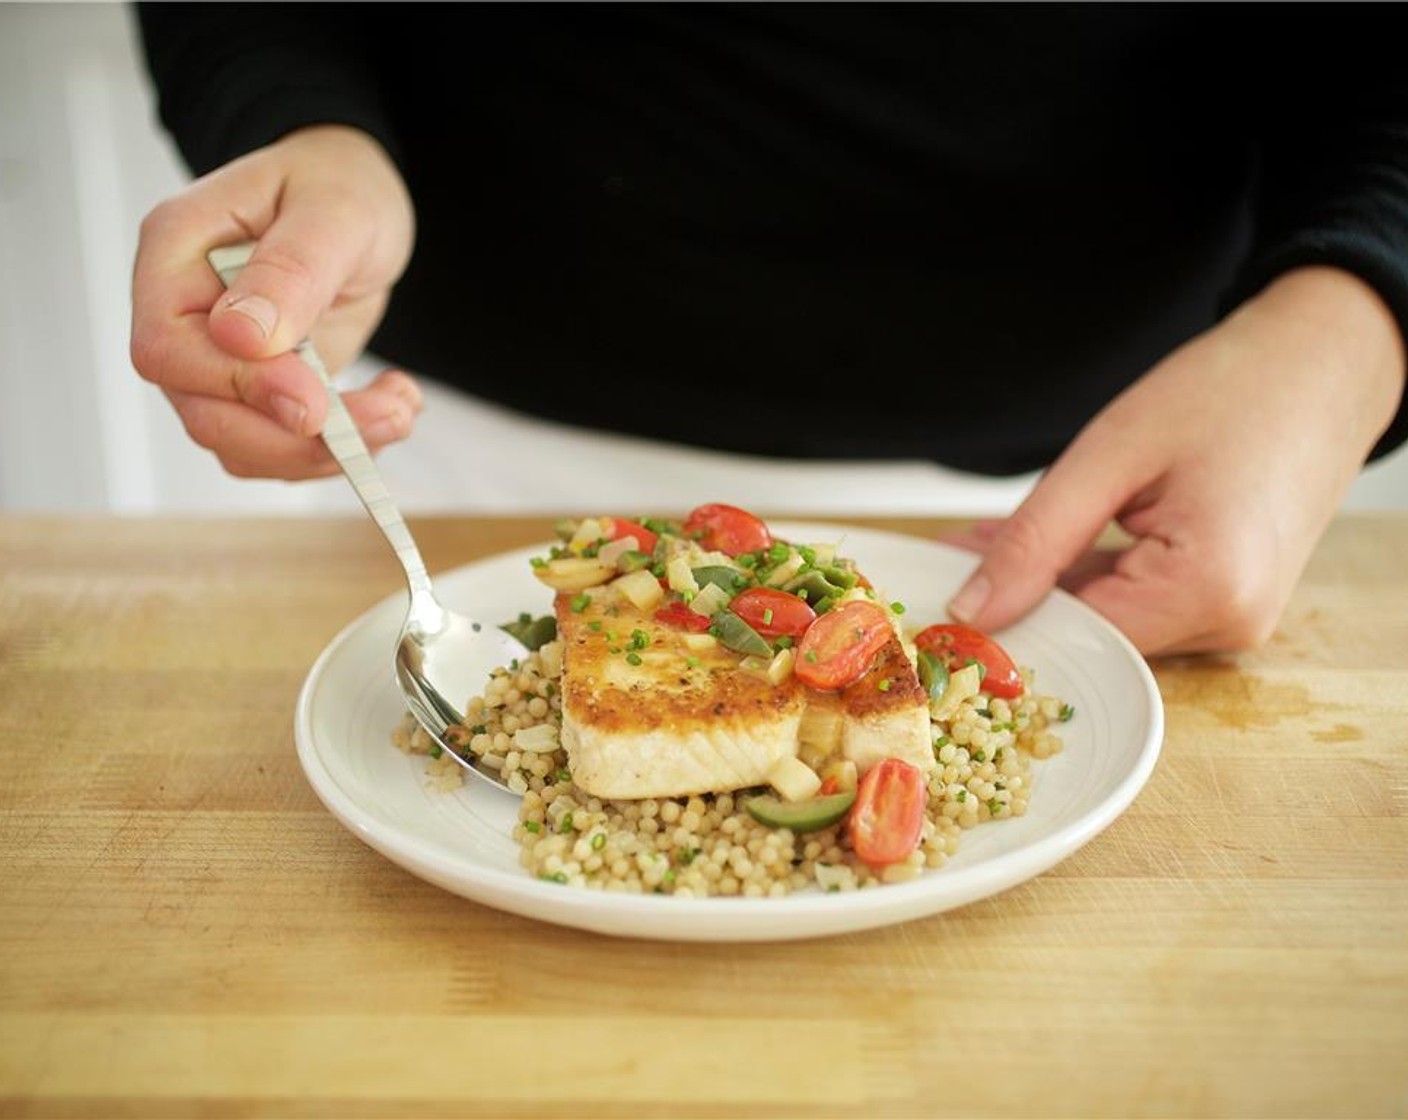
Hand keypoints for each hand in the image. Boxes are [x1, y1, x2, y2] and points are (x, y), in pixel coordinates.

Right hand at [130, 125, 420, 478]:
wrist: (355, 199)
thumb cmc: (335, 184)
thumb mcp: (333, 211)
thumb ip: (291, 271)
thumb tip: (242, 336)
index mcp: (176, 255)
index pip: (168, 349)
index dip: (239, 386)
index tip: (315, 399)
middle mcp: (186, 315)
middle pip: (204, 414)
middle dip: (297, 438)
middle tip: (388, 417)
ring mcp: (220, 360)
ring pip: (244, 444)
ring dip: (326, 451)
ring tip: (399, 408)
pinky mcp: (262, 389)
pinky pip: (280, 445)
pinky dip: (339, 448)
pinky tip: (388, 408)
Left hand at [944, 266, 1405, 655]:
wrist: (1325, 361)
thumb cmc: (1232, 389)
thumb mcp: (1109, 456)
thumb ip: (1033, 541)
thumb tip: (971, 608)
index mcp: (1209, 589)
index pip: (1075, 638)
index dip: (1002, 620)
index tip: (939, 590)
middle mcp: (1231, 622)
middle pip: (1092, 635)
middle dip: (1019, 597)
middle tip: (952, 551)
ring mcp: (1235, 618)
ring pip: (1110, 621)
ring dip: (1049, 584)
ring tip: (989, 537)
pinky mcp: (1228, 602)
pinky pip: (1139, 605)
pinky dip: (1089, 576)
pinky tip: (1046, 541)